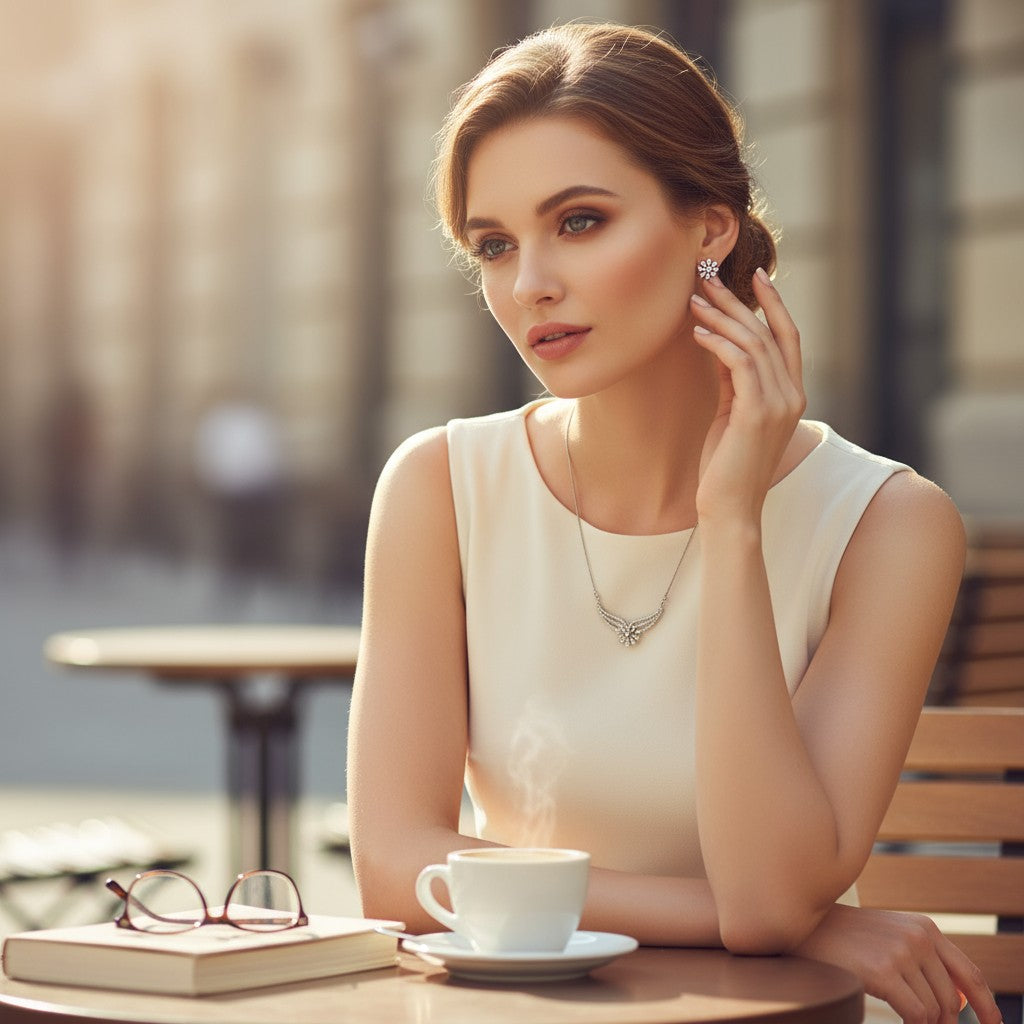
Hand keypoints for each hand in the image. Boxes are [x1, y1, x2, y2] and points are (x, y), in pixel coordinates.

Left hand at [690, 269, 804, 524]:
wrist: (729, 509)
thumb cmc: (726, 466)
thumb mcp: (733, 414)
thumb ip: (735, 381)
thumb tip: (721, 345)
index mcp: (792, 395)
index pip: (788, 337)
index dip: (773, 303)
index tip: (754, 275)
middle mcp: (792, 396)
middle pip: (769, 332)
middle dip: (738, 301)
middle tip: (708, 278)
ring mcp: (778, 405)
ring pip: (754, 343)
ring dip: (722, 318)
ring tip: (694, 301)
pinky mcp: (756, 414)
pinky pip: (740, 364)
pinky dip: (718, 343)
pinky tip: (697, 332)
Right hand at [794, 904, 1000, 1023]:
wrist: (803, 925)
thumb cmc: (845, 937)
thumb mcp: (890, 938)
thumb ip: (924, 961)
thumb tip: (958, 1004)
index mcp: (924, 927)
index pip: (970, 974)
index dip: (987, 1006)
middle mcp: (918, 937)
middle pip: (953, 1001)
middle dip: (943, 1021)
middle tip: (921, 1021)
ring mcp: (901, 953)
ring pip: (935, 1012)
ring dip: (922, 1021)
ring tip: (899, 1012)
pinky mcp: (883, 972)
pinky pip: (916, 1016)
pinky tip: (895, 1015)